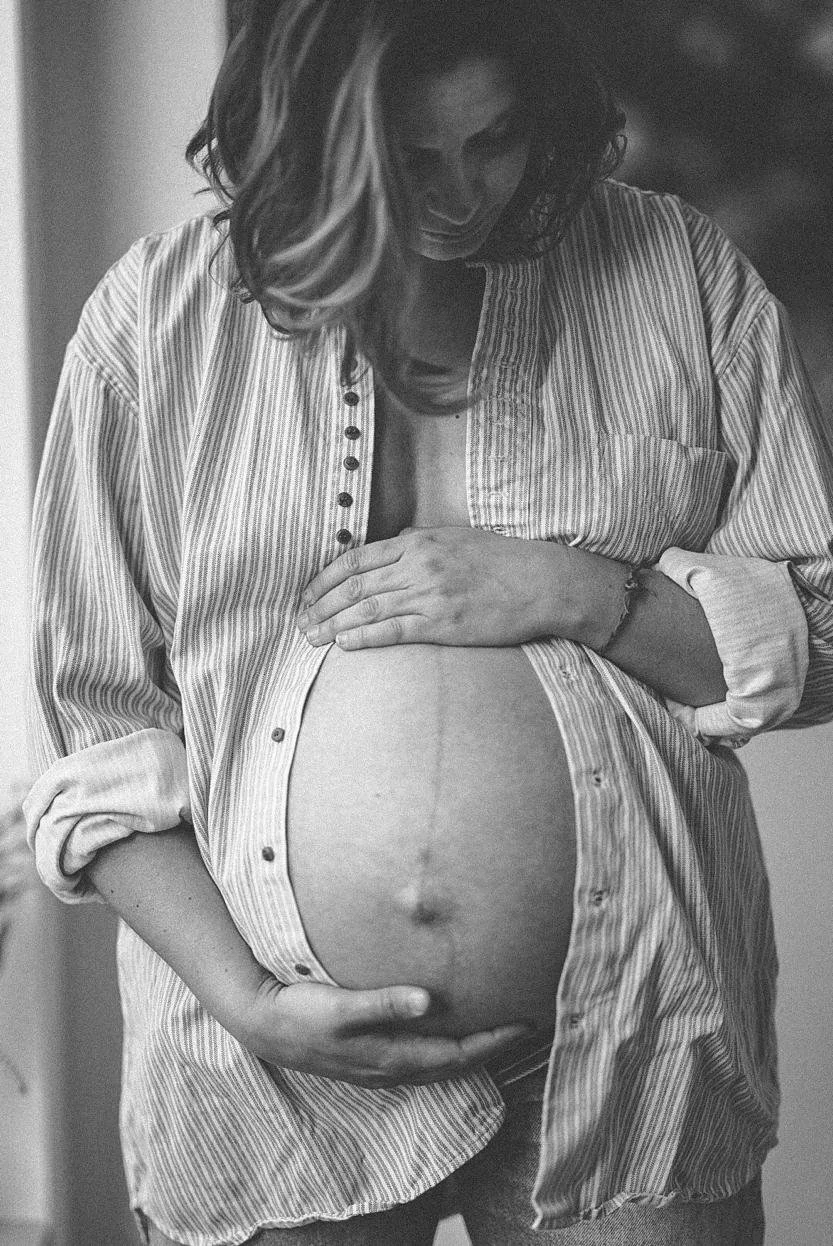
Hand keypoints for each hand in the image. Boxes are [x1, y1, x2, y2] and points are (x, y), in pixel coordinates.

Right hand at [239, 977, 532, 1087]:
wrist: (261, 1023)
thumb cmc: (300, 1011)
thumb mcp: (341, 1006)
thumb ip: (384, 1003)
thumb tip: (429, 1001)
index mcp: (391, 1056)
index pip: (458, 1054)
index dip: (494, 1041)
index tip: (525, 1022)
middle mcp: (391, 1067)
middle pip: (455, 1063)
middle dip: (492, 1047)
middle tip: (525, 1024)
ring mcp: (379, 1066)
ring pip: (439, 1063)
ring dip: (471, 1049)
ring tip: (496, 1028)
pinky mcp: (368, 1056)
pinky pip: (421, 1057)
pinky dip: (446, 1047)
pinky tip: (447, 1029)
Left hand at [297, 526, 562, 648]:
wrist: (541, 582)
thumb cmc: (501, 561)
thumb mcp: (456, 538)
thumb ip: (420, 541)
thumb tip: (394, 545)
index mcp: (418, 543)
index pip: (356, 559)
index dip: (325, 579)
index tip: (306, 595)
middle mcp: (418, 565)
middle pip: (355, 586)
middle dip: (320, 606)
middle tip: (299, 623)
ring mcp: (430, 595)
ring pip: (367, 609)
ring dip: (333, 625)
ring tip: (311, 639)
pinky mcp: (444, 624)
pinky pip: (394, 631)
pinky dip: (365, 638)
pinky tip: (344, 645)